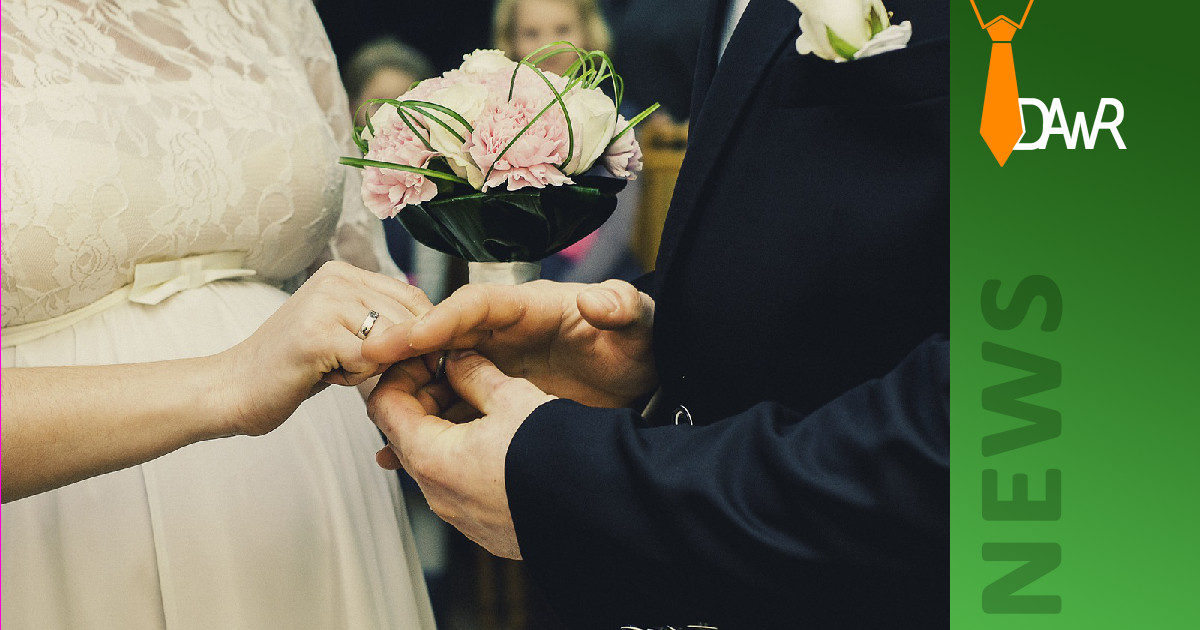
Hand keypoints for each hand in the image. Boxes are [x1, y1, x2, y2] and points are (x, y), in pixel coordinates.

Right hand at [221, 261, 431, 435]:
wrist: (233, 388)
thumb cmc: (295, 368)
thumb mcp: (346, 336)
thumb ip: (386, 326)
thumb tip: (442, 333)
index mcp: (345, 273)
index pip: (415, 299)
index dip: (422, 336)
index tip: (401, 360)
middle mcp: (337, 278)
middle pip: (410, 321)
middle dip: (393, 356)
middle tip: (349, 365)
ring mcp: (325, 302)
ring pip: (392, 342)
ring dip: (371, 368)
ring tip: (333, 367)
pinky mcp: (316, 333)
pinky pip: (370, 360)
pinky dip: (354, 378)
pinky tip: (324, 374)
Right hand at [362, 279, 656, 407]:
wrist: (647, 382)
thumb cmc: (639, 343)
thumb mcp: (637, 322)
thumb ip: (621, 307)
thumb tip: (600, 301)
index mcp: (528, 307)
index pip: (474, 306)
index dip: (438, 319)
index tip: (406, 338)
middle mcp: (503, 334)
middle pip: (441, 338)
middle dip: (403, 354)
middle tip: (371, 375)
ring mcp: (496, 367)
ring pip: (438, 377)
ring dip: (407, 396)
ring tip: (379, 418)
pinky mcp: (496, 401)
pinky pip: (452, 410)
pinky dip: (425, 428)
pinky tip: (399, 453)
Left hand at [368, 350, 553, 559]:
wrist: (598, 510)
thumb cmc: (556, 456)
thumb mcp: (513, 397)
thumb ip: (475, 373)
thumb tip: (457, 358)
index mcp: (432, 458)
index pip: (385, 405)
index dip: (402, 371)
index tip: (427, 355)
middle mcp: (437, 494)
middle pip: (405, 434)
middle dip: (425, 397)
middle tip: (455, 371)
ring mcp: (460, 516)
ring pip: (433, 461)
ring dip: (446, 427)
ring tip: (484, 401)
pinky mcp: (484, 528)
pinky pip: (458, 486)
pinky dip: (465, 457)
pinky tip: (499, 439)